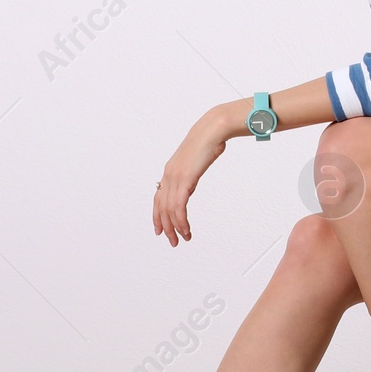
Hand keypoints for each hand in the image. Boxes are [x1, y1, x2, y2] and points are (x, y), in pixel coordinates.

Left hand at [153, 108, 231, 245]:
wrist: (213, 129)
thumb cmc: (209, 141)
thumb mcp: (196, 160)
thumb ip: (190, 173)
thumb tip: (191, 182)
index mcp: (170, 171)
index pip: (158, 199)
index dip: (158, 216)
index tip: (160, 230)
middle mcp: (169, 175)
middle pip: (161, 208)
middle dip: (166, 227)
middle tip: (173, 241)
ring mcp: (175, 177)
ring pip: (169, 210)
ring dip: (176, 227)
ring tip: (184, 238)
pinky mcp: (184, 179)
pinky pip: (178, 206)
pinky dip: (181, 220)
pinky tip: (186, 229)